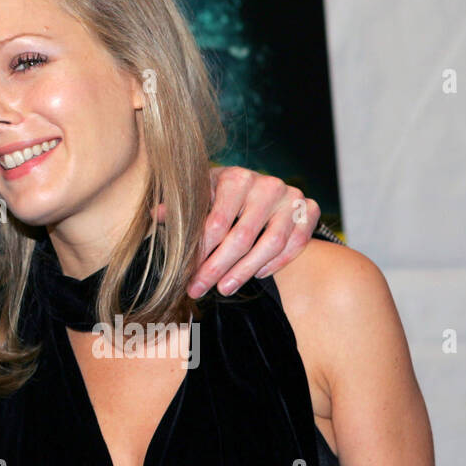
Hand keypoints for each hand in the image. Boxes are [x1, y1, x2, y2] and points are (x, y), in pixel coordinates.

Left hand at [185, 166, 317, 297]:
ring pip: (271, 244)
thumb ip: (181, 208)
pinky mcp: (310, 209)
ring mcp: (292, 197)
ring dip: (246, 271)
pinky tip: (257, 275)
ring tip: (225, 288)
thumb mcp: (200, 195)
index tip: (186, 274)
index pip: (217, 222)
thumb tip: (155, 215)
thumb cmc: (222, 194)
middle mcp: (267, 184)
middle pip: (242, 236)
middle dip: (218, 267)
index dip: (200, 252)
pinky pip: (296, 244)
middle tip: (200, 288)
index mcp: (236, 177)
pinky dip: (276, 263)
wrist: (260, 187)